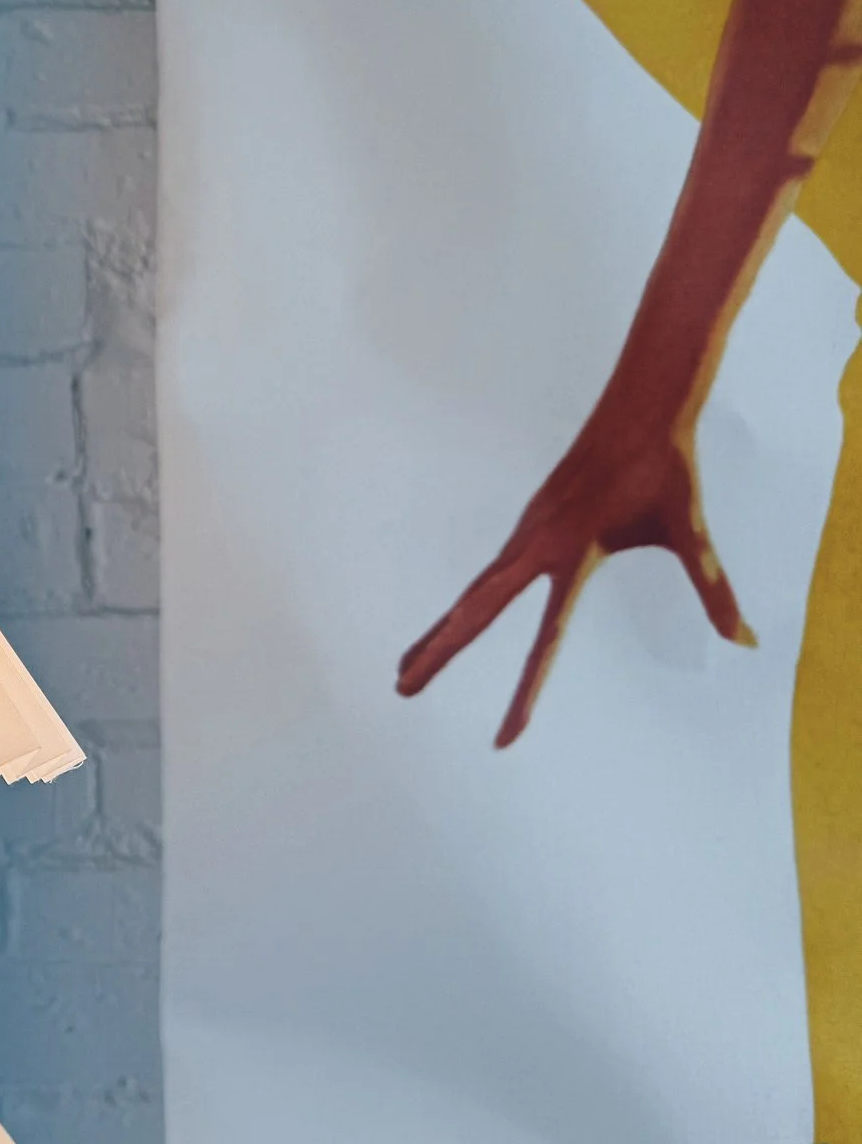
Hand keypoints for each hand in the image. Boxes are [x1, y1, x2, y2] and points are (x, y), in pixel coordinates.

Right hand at [397, 420, 751, 744]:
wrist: (638, 406)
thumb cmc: (666, 468)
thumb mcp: (690, 531)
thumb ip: (712, 588)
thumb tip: (744, 642)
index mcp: (572, 553)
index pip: (544, 639)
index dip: (525, 693)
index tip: (505, 737)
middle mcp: (533, 546)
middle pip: (473, 613)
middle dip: (437, 654)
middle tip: (399, 691)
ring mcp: (523, 536)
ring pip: (470, 596)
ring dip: (436, 633)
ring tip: (404, 668)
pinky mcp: (525, 528)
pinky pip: (483, 578)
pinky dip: (460, 607)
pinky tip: (452, 624)